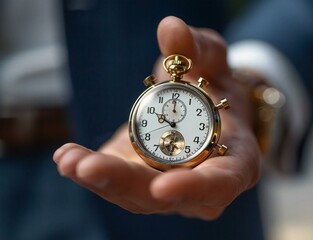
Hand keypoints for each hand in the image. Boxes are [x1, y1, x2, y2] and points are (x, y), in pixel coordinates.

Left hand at [53, 16, 260, 219]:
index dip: (193, 189)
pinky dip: (90, 171)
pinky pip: (115, 182)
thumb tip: (171, 29)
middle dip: (124, 184)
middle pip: (163, 197)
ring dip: (99, 180)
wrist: (202, 110)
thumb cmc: (216, 89)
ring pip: (133, 194)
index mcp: (233, 162)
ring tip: (69, 159)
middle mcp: (200, 186)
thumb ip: (199, 48)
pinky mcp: (140, 178)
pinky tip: (68, 157)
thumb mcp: (214, 64)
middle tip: (88, 168)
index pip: (219, 185)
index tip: (162, 188)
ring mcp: (168, 186)